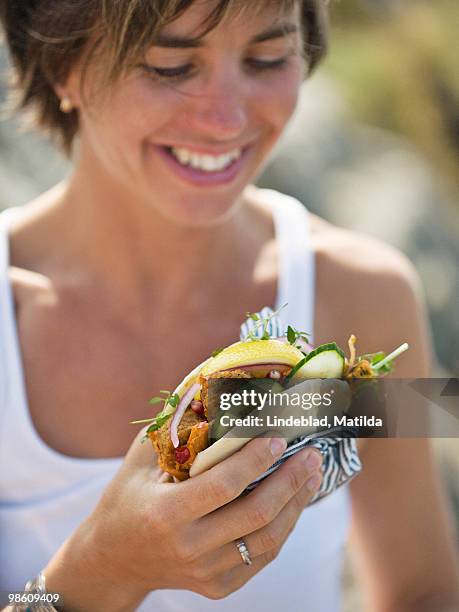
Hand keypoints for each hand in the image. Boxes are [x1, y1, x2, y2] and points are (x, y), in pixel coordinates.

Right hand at [44, 428, 322, 609]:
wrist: (115, 558)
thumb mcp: (141, 458)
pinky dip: (284, 527)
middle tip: (311, 453)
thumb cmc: (127, 497)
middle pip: (256, 515)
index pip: (224, 486)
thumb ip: (175, 426)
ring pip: (267, 540)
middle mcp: (188, 548)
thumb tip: (211, 384)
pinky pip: (262, 557)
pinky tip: (294, 502)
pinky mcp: (218, 586)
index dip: (256, 460)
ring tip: (312, 474)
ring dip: (296, 504)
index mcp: (165, 513)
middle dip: (291, 480)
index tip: (278, 437)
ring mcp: (205, 573)